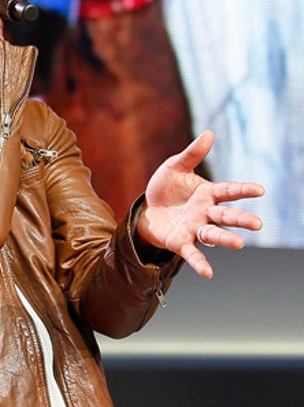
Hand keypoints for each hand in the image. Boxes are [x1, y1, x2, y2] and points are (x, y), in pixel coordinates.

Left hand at [136, 130, 264, 277]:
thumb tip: (209, 133)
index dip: (243, 190)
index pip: (229, 191)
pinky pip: (192, 254)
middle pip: (226, 216)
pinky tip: (209, 273)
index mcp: (208, 193)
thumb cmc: (165, 189)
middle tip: (257, 224)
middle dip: (240, 219)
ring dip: (225, 239)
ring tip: (238, 243)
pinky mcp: (181, 242)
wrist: (147, 210)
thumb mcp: (174, 168)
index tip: (259, 190)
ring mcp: (195, 229)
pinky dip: (201, 263)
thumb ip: (191, 154)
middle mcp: (206, 213)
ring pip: (213, 235)